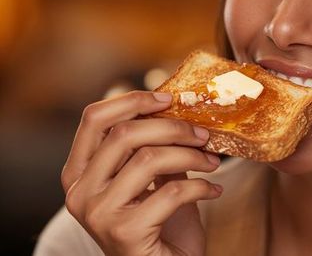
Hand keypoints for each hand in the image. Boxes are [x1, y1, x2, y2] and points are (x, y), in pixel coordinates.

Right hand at [61, 91, 222, 255]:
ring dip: (191, 155)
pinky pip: (171, 192)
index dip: (133, 100)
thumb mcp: (153, 181)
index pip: (94, 119)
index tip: (169, 98)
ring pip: (148, 159)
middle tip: (203, 134)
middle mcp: (80, 192)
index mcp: (79, 173)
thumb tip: (179, 112)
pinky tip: (214, 190)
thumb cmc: (159, 228)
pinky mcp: (124, 232)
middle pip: (124, 134)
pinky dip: (201, 187)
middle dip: (172, 127)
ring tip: (213, 162)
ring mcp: (98, 213)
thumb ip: (155, 149)